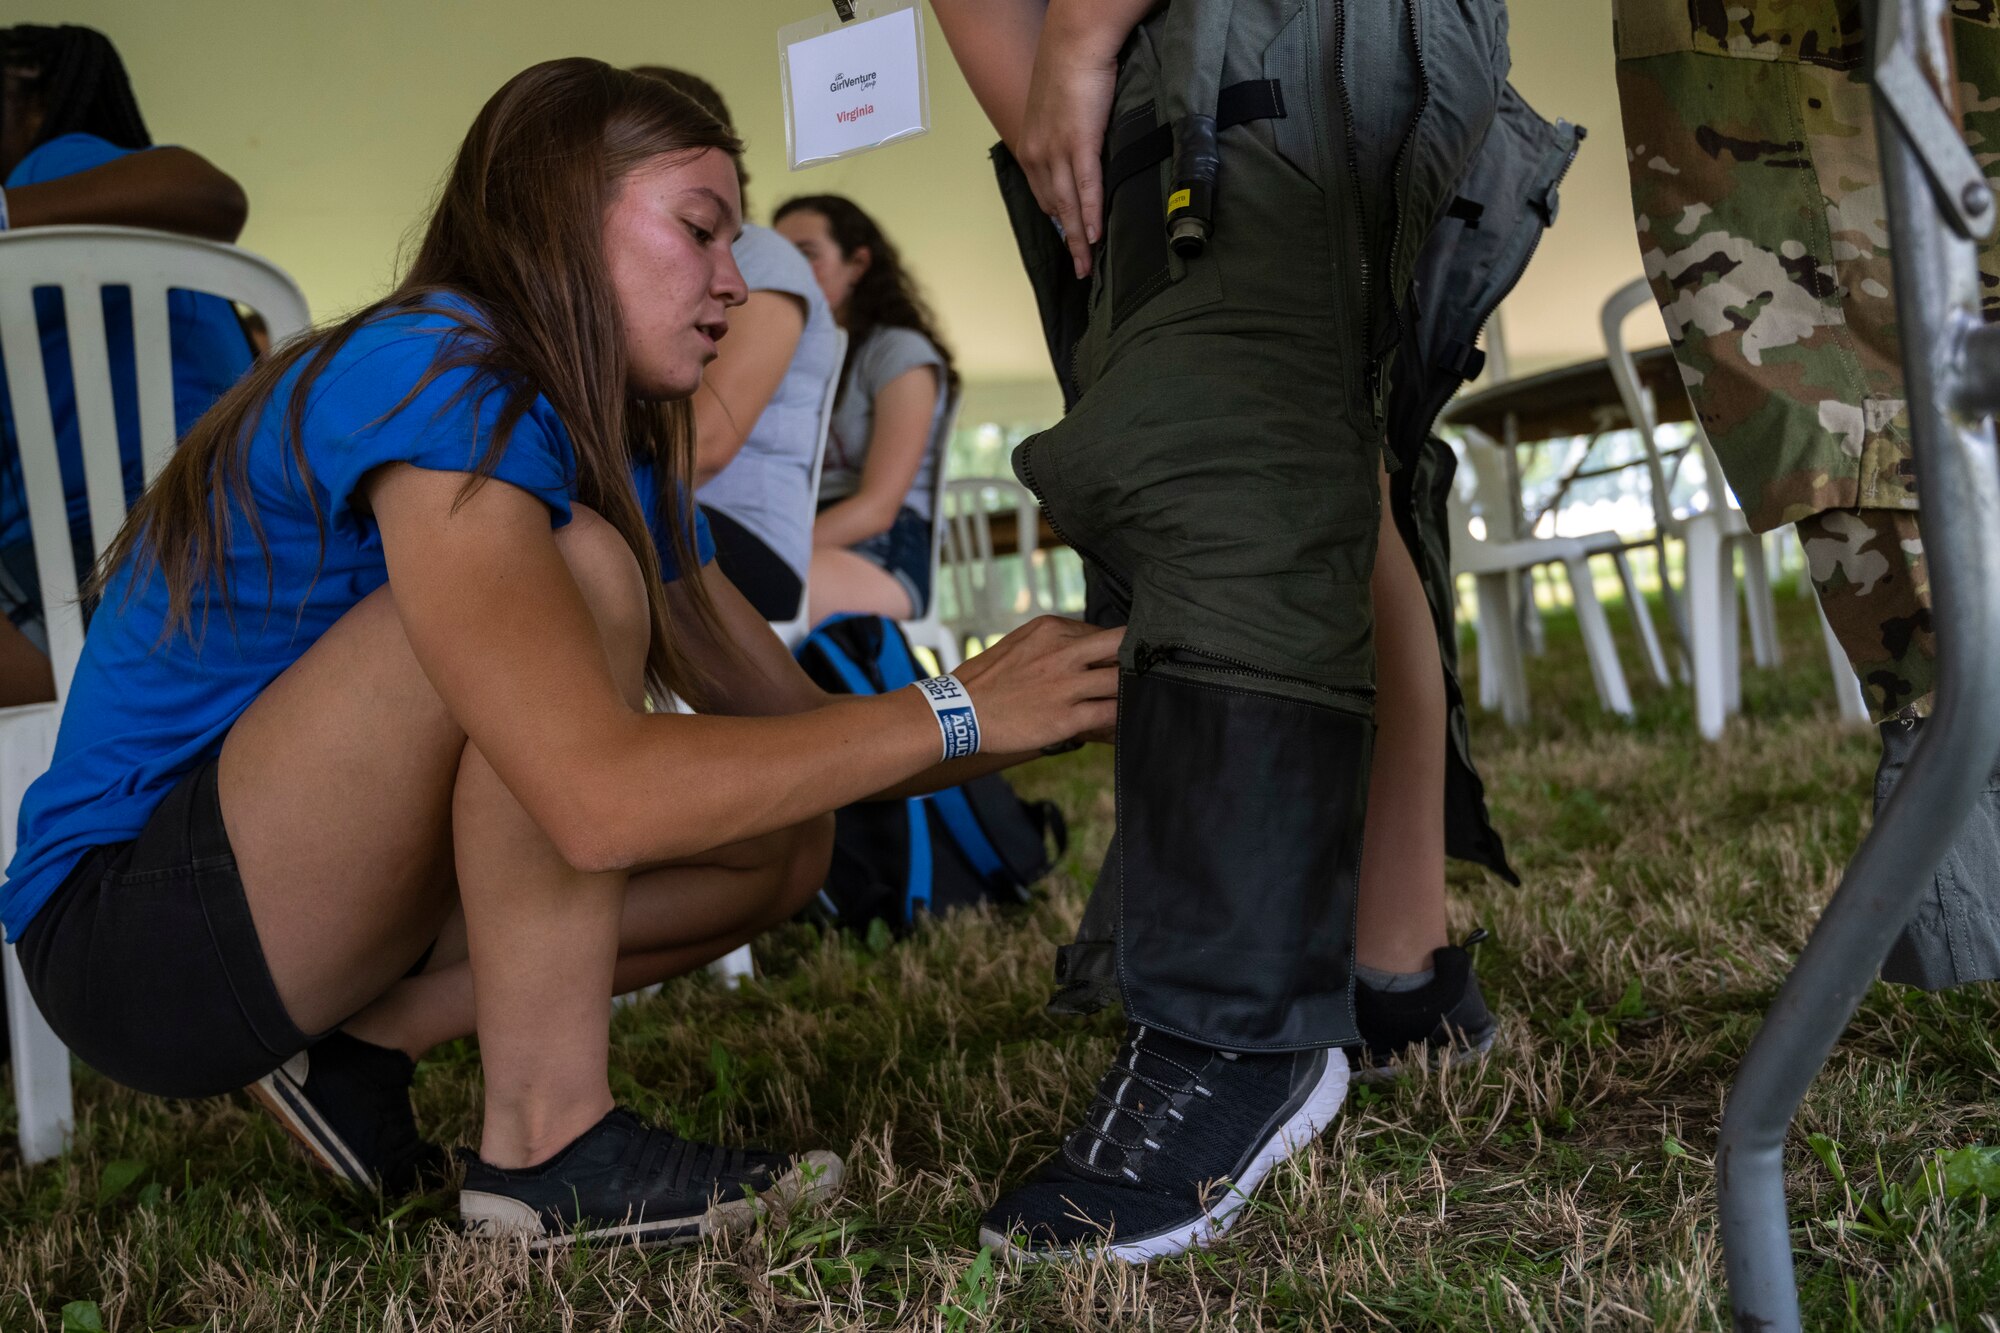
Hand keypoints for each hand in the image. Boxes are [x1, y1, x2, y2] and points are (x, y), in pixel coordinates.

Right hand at [951, 616, 1122, 753]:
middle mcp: (1062, 653)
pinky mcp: (1066, 717)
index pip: (1102, 633)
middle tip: (1145, 672)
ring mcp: (1066, 686)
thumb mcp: (1020, 643)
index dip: (1117, 650)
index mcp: (1051, 630)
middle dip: (1137, 658)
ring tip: (1138, 698)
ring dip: (1133, 690)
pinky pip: (1110, 714)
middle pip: (1121, 647)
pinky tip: (1125, 720)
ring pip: (1121, 681)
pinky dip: (1122, 716)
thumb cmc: (987, 680)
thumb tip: (1083, 646)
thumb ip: (1052, 642)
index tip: (1123, 662)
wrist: (959, 711)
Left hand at [1017, 32, 1118, 278]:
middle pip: (1053, 208)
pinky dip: (1091, 215)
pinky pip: (1086, 189)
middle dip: (1067, 240)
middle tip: (1080, 267)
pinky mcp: (1079, 144)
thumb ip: (1065, 136)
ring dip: (1078, 240)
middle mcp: (1038, 154)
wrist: (1076, 42)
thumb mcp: (1059, 110)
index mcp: (1031, 146)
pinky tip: (1095, 237)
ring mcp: (1057, 151)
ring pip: (1067, 206)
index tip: (1069, 242)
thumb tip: (1080, 153)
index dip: (1058, 221)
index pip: (1043, 195)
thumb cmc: (1071, 69)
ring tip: (1087, 266)